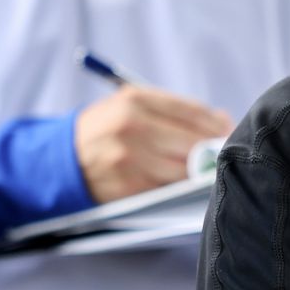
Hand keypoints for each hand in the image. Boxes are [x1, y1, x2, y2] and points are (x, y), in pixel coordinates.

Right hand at [73, 84, 231, 202]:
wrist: (61, 159)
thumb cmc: (106, 129)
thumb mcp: (132, 106)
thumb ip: (174, 110)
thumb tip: (221, 121)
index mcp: (136, 100)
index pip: (193, 112)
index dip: (217, 125)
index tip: (228, 132)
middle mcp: (132, 126)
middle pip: (192, 142)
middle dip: (211, 150)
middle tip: (223, 155)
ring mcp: (128, 159)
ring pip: (183, 169)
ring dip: (198, 173)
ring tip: (204, 171)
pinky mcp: (126, 186)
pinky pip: (166, 189)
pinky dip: (178, 189)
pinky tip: (181, 185)